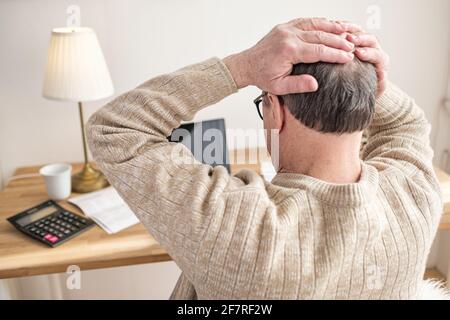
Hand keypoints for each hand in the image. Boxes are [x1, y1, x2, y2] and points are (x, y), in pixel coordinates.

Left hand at [223, 18, 361, 94]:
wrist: (247, 65)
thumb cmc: (262, 77)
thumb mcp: (279, 87)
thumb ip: (298, 85)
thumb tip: (316, 84)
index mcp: (289, 51)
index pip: (318, 51)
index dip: (335, 54)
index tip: (348, 58)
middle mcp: (288, 36)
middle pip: (320, 35)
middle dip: (338, 41)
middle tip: (352, 46)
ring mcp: (286, 29)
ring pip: (314, 24)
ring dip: (332, 27)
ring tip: (347, 30)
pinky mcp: (285, 26)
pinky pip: (306, 21)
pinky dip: (320, 22)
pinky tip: (330, 24)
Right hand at [346, 32, 389, 95]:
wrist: (361, 88)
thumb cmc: (367, 90)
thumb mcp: (375, 91)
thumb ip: (381, 84)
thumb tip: (383, 73)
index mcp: (381, 61)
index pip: (377, 54)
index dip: (368, 52)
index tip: (358, 53)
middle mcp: (374, 49)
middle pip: (370, 40)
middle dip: (360, 38)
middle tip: (350, 39)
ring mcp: (364, 43)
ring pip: (360, 32)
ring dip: (350, 31)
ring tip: (340, 32)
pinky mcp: (354, 41)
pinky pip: (349, 31)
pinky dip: (342, 29)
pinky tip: (333, 30)